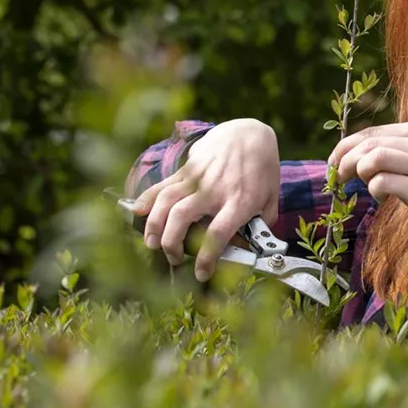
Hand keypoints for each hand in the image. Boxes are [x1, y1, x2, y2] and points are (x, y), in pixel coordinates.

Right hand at [131, 118, 280, 280]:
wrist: (250, 133)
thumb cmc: (262, 168)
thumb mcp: (271, 197)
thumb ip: (264, 222)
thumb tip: (254, 245)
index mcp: (240, 201)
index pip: (219, 233)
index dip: (207, 257)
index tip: (201, 274)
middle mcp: (215, 190)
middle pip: (182, 218)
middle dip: (171, 244)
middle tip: (174, 258)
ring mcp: (198, 178)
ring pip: (166, 201)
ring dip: (154, 226)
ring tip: (151, 244)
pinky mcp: (186, 169)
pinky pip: (162, 185)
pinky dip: (146, 199)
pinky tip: (136, 212)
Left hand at [328, 119, 407, 256]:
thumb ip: (391, 150)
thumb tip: (346, 148)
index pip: (374, 131)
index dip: (346, 146)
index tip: (333, 163)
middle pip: (370, 144)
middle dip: (346, 161)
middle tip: (339, 179)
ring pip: (375, 158)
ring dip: (360, 174)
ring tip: (366, 186)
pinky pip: (383, 182)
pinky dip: (375, 191)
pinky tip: (383, 199)